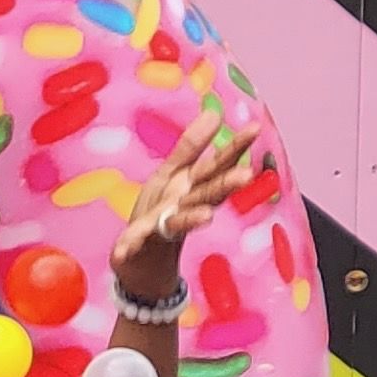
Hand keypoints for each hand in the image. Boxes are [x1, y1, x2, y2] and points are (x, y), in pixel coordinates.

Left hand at [111, 110, 262, 296]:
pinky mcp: (138, 246)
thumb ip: (191, 147)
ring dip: (191, 218)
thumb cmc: (160, 213)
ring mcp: (162, 229)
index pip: (217, 167)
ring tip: (205, 217)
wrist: (141, 264)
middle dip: (226, 185)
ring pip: (180, 222)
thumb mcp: (172, 175)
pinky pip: (133, 245)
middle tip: (247, 175)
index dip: (235, 148)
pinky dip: (128, 247)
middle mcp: (183, 209)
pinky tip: (121, 252)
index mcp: (192, 189)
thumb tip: (214, 112)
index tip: (255, 128)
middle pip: (207, 194)